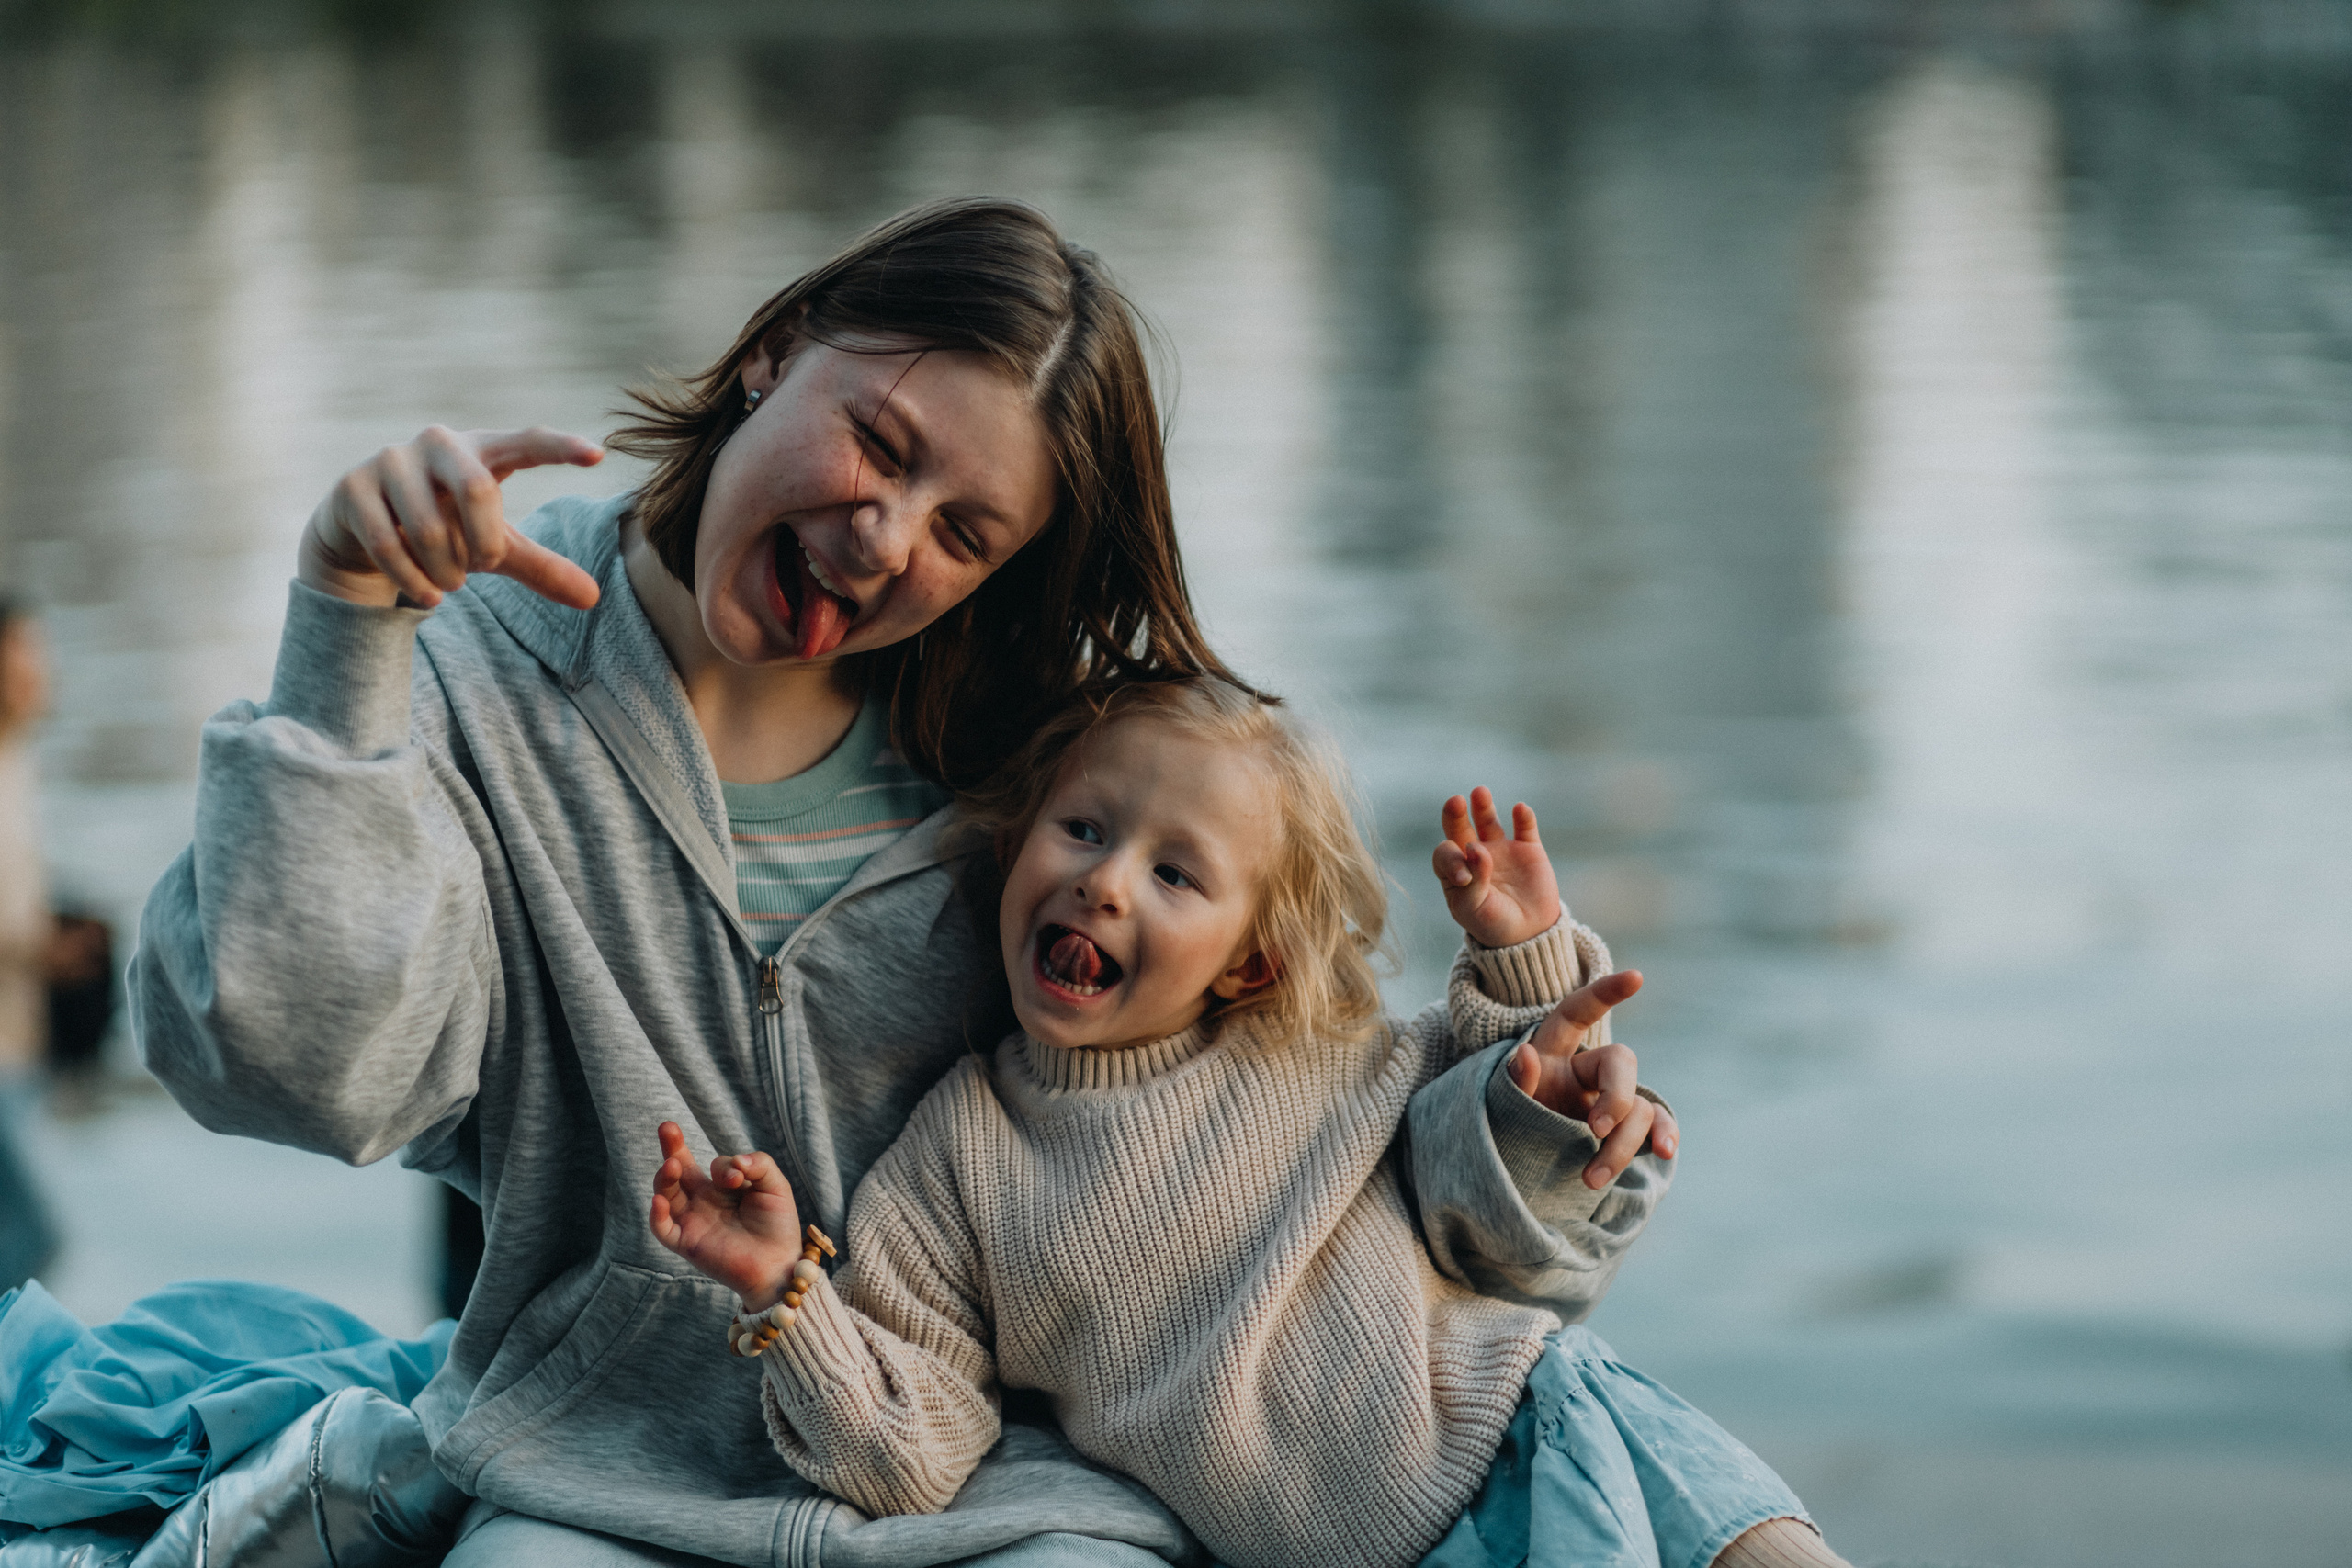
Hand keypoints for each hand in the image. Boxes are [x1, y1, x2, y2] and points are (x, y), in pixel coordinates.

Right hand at [299, 426, 605, 610]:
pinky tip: (429, 596)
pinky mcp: (353, 487)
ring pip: (429, 529)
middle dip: (484, 544)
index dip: (561, 448)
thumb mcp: (493, 545)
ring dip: (446, 571)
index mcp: (482, 449)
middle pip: (477, 490)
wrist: (361, 528)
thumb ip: (539, 565)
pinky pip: (388, 544)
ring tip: (450, 583)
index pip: (528, 441)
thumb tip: (593, 598)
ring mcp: (391, 459)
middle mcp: (438, 443)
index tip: (599, 456)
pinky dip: (414, 580)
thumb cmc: (444, 528)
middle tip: (483, 566)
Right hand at [647, 1121, 803, 1310]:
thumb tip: (735, 1161)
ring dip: (665, 1177)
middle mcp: (703, 1202)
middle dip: (672, 1147)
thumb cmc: (778, 1226)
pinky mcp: (687, 1243)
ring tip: (672, 1165)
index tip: (739, 1175)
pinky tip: (659, 1200)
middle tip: (667, 1126)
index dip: (723, 1165)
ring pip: (666, 1195)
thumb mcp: (775, 1186)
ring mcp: (693, 1221)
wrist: (779, 1265)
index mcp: (723, 1188)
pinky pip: (662, 1229)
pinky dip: (656, 1215)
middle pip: (679, 1171)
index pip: (713, 1165)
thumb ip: (759, 1164)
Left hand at [1432, 787, 1561, 948]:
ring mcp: (1501, 849)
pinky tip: (1520, 809)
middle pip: (1459, 827)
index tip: (1463, 877)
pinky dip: (1523, 816)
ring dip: (1483, 806)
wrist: (1527, 934)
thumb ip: (1472, 881)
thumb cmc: (1492, 923)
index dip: (1451, 858)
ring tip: (1479, 792)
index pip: (1445, 853)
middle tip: (1455, 802)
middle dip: (1454, 814)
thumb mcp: (1474, 909)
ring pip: (1488, 820)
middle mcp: (1474, 855)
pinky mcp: (1528, 849)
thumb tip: (1475, 846)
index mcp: (1455, 870)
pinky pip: (1524, 827)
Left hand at [1504, 970, 1680, 1187]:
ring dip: (1624, 1142)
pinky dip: (1662, 1136)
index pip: (1578, 1011)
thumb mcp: (1500, 1101)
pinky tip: (1664, 1152)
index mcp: (1552, 1049)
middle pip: (1620, 1062)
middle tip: (1593, 1131)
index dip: (1605, 992)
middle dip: (1615, 1098)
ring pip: (1639, 1105)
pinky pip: (1655, 1124)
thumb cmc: (1504, 1124)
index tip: (1636, 978)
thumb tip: (1525, 1054)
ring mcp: (1609, 1100)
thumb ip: (1514, 1079)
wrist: (1511, 1165)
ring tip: (1592, 1179)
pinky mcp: (1625, 1129)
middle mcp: (1586, 1070)